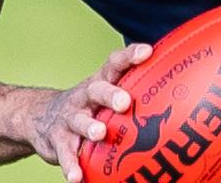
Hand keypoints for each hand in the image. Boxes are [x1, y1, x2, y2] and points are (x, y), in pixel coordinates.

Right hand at [27, 43, 152, 182]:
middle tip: (125, 102)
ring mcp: (69, 117)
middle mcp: (84, 96)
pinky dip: (71, 165)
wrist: (39, 118)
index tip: (147, 51)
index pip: (115, 63)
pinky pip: (64, 153)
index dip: (129, 56)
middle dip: (110, 94)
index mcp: (100, 82)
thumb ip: (137, 95)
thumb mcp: (107, 95)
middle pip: (96, 89)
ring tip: (99, 133)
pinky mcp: (57, 140)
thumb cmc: (90, 107)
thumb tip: (181, 101)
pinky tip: (78, 177)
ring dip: (89, 126)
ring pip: (78, 120)